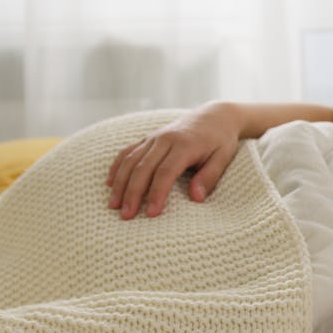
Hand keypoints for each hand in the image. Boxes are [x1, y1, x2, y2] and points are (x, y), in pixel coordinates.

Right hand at [106, 102, 241, 218]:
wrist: (215, 116)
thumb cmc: (221, 140)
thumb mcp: (223, 158)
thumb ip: (210, 177)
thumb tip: (196, 198)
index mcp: (185, 145)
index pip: (165, 172)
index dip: (157, 193)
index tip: (151, 213)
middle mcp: (165, 139)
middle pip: (143, 168)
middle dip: (132, 193)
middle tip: (126, 216)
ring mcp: (154, 137)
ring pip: (131, 160)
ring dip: (120, 183)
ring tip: (113, 205)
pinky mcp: (148, 137)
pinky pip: (128, 151)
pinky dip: (117, 166)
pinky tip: (109, 182)